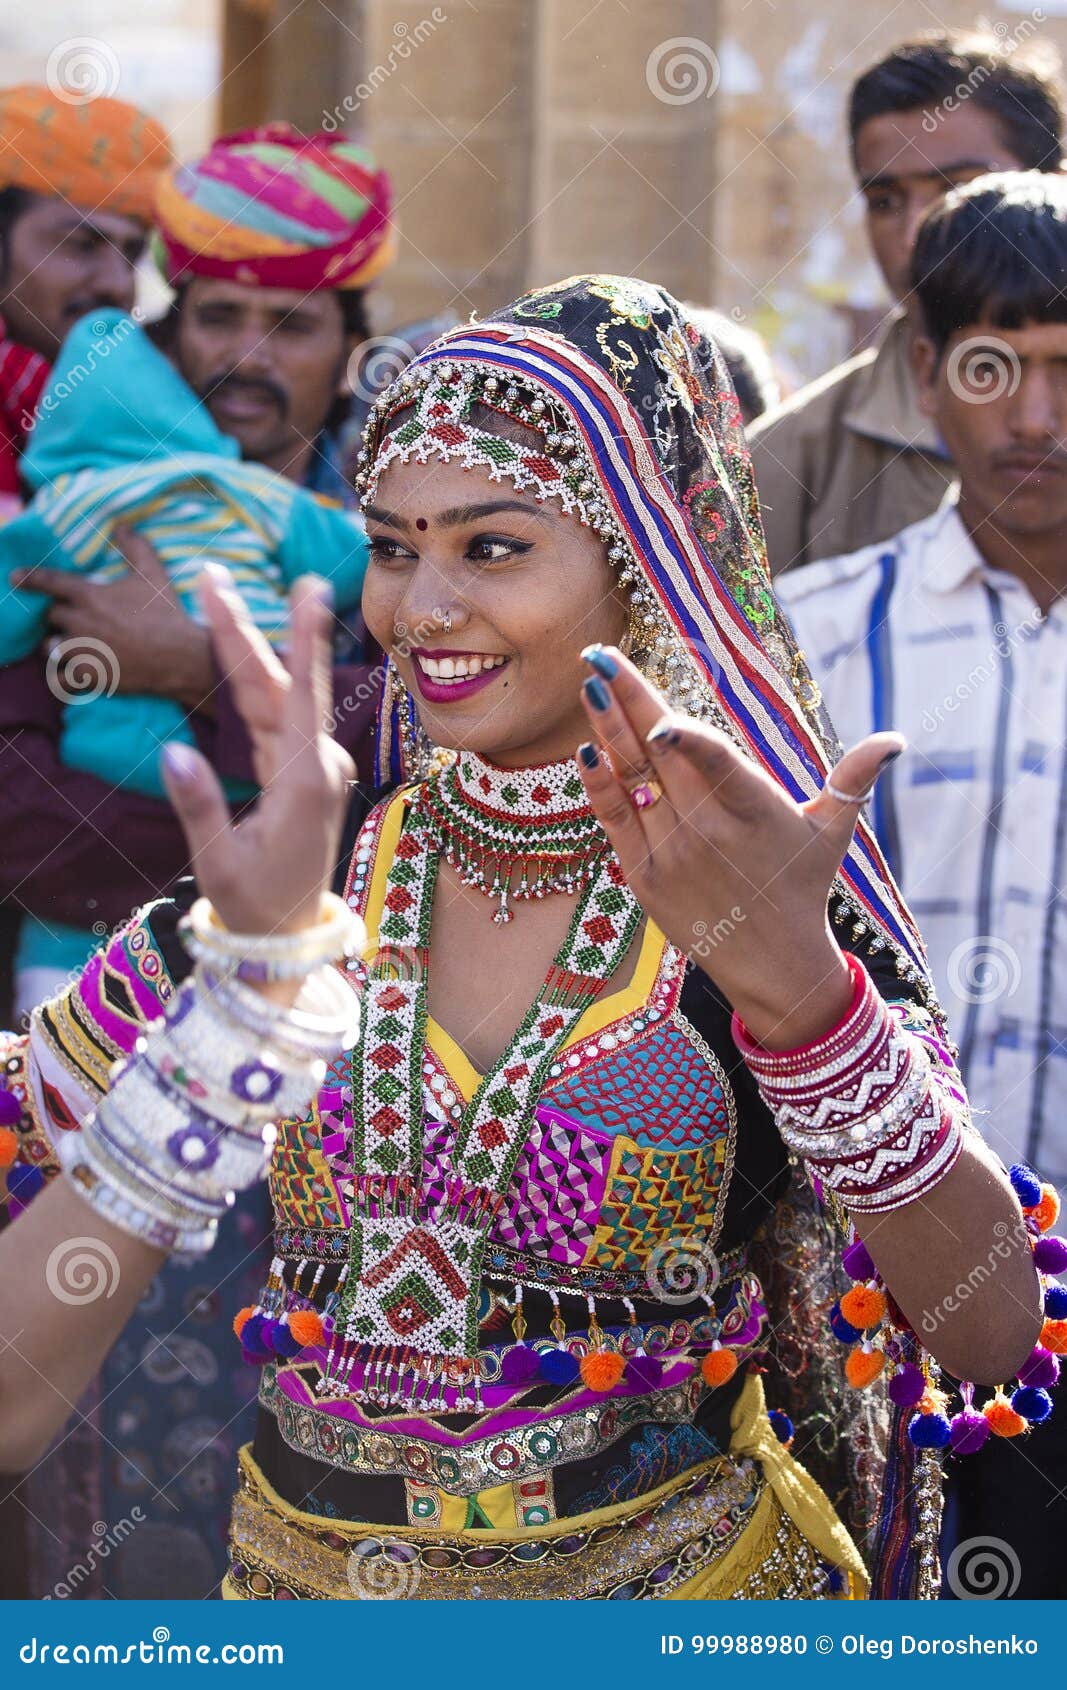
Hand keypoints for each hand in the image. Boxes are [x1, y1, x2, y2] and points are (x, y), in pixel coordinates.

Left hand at [11, 527, 213, 709]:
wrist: (179, 657)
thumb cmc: (166, 614)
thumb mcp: (153, 575)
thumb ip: (135, 548)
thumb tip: (122, 525)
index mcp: (89, 595)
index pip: (49, 582)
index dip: (30, 578)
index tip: (13, 577)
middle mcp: (79, 623)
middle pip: (51, 617)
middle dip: (58, 617)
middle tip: (73, 620)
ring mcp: (81, 652)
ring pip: (51, 648)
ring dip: (57, 645)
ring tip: (71, 647)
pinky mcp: (89, 676)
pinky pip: (61, 679)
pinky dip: (63, 676)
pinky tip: (73, 675)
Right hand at [160, 568, 354, 940]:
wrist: (287, 935)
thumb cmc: (255, 902)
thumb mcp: (218, 863)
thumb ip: (198, 807)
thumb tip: (174, 752)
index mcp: (304, 785)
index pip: (302, 701)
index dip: (303, 642)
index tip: (310, 591)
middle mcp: (316, 767)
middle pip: (275, 687)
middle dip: (242, 629)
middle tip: (211, 575)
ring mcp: (310, 767)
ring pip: (270, 697)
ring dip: (240, 648)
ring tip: (212, 593)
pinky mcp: (299, 771)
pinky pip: (270, 717)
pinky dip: (246, 682)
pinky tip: (231, 645)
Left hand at [577, 647, 903, 1049]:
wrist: (772, 964)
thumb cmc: (802, 886)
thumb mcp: (831, 831)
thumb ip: (854, 778)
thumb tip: (898, 739)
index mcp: (754, 810)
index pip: (716, 765)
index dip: (687, 741)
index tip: (659, 718)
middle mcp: (708, 830)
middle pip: (660, 754)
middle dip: (628, 701)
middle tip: (601, 658)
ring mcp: (671, 852)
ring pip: (632, 778)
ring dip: (607, 728)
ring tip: (592, 683)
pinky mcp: (644, 875)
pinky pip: (613, 819)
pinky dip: (599, 784)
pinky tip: (587, 747)